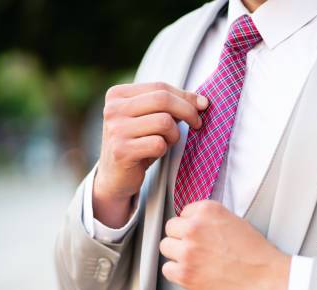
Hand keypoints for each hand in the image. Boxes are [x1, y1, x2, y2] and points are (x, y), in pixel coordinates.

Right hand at [93, 82, 208, 227]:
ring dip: (174, 135)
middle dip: (188, 111)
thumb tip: (202, 101)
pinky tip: (155, 153)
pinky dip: (164, 149)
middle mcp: (113, 109)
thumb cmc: (137, 144)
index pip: (160, 87)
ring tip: (166, 142)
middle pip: (163, 99)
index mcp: (118, 95)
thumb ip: (169, 106)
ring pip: (164, 122)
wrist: (115, 176)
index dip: (186, 96)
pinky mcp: (121, 151)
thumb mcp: (149, 119)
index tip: (203, 105)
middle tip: (198, 124)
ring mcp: (115, 130)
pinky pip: (158, 144)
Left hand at [159, 200, 290, 289]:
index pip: (183, 213)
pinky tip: (193, 274)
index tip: (198, 234)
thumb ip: (212, 221)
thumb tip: (197, 225)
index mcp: (208, 211)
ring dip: (177, 254)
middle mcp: (195, 227)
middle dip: (181, 238)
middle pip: (171, 229)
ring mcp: (188, 251)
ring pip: (165, 247)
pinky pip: (167, 270)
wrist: (267, 278)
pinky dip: (177, 274)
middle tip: (195, 249)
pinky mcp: (185, 274)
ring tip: (194, 262)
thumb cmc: (257, 254)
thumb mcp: (235, 222)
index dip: (191, 225)